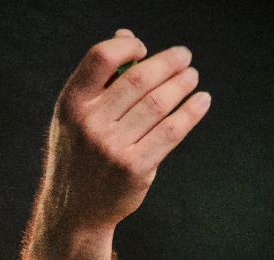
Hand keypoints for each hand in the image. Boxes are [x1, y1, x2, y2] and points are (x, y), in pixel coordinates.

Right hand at [37, 30, 210, 233]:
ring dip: (181, 86)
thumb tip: (128, 37)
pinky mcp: (135, 168)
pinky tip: (202, 102)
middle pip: (137, 81)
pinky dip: (190, 114)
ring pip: (157, 106)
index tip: (144, 48)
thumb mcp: (77, 114)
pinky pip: (170, 133)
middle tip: (185, 56)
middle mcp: (90, 123)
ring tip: (193, 77)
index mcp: (72, 102)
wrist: (76, 207)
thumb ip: (100, 77)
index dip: (128, 47)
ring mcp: (113, 147)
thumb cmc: (81, 151)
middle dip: (167, 64)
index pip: (101, 58)